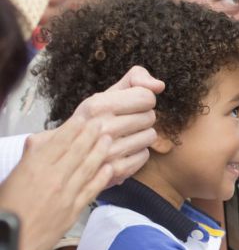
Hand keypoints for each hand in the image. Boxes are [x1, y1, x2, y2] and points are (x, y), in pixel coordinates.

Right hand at [0, 118, 112, 249]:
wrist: (12, 241)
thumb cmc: (6, 209)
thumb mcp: (12, 177)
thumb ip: (29, 160)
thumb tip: (38, 144)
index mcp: (34, 167)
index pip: (59, 142)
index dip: (74, 129)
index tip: (83, 119)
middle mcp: (53, 178)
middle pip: (77, 151)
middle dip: (91, 135)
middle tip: (102, 124)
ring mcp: (66, 194)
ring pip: (87, 168)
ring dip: (100, 152)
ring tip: (108, 140)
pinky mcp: (73, 210)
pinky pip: (91, 190)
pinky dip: (102, 177)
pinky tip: (109, 168)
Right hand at [72, 65, 164, 183]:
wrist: (66, 156)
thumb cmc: (93, 120)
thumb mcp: (107, 94)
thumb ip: (135, 79)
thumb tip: (161, 85)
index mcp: (96, 105)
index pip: (146, 97)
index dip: (142, 100)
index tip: (130, 106)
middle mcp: (101, 128)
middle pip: (150, 117)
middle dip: (141, 118)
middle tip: (124, 123)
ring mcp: (108, 151)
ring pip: (151, 136)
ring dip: (141, 135)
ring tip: (123, 136)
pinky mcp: (116, 170)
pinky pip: (145, 155)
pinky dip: (137, 153)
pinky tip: (123, 151)